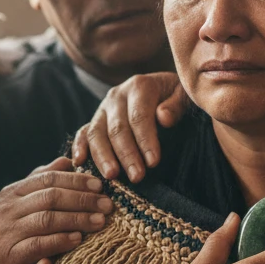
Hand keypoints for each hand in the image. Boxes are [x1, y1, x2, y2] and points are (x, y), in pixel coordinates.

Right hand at [0, 158, 113, 263]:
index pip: (49, 178)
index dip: (77, 181)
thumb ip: (41, 183)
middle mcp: (7, 209)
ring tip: (101, 221)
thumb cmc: (5, 236)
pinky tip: (78, 239)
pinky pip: (38, 244)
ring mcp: (6, 232)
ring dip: (78, 219)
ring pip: (47, 218)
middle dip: (83, 199)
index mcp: (12, 192)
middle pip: (51, 196)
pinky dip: (60, 240)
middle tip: (108, 204)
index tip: (101, 185)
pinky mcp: (8, 256)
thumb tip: (67, 160)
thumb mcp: (18, 205)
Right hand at [71, 71, 187, 180]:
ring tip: (112, 176)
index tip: (153, 162)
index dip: (145, 140)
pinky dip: (79, 147)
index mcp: (140, 86)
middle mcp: (117, 95)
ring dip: (103, 156)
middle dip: (127, 154)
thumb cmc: (179, 97)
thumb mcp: (185, 96)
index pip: (140, 116)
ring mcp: (103, 108)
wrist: (166, 89)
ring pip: (97, 133)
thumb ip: (177, 105)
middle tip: (137, 177)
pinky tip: (79, 163)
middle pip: (117, 128)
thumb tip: (163, 117)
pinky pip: (83, 133)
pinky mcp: (96, 121)